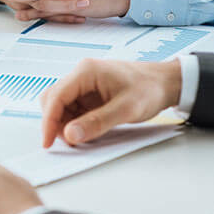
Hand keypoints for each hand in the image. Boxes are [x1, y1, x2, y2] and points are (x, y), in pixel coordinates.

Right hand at [40, 58, 181, 147]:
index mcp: (85, 72)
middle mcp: (80, 75)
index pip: (55, 97)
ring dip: (65, 124)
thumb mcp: (126, 109)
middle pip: (52, 100)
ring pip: (60, 106)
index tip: (48, 142)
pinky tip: (87, 130)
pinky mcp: (87, 94)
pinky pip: (72, 109)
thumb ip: (96, 122)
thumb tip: (70, 135)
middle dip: (55, 123)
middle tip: (69, 141)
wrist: (166, 83)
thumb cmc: (149, 89)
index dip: (48, 121)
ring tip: (82, 137)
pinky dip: (74, 123)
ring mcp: (83, 85)